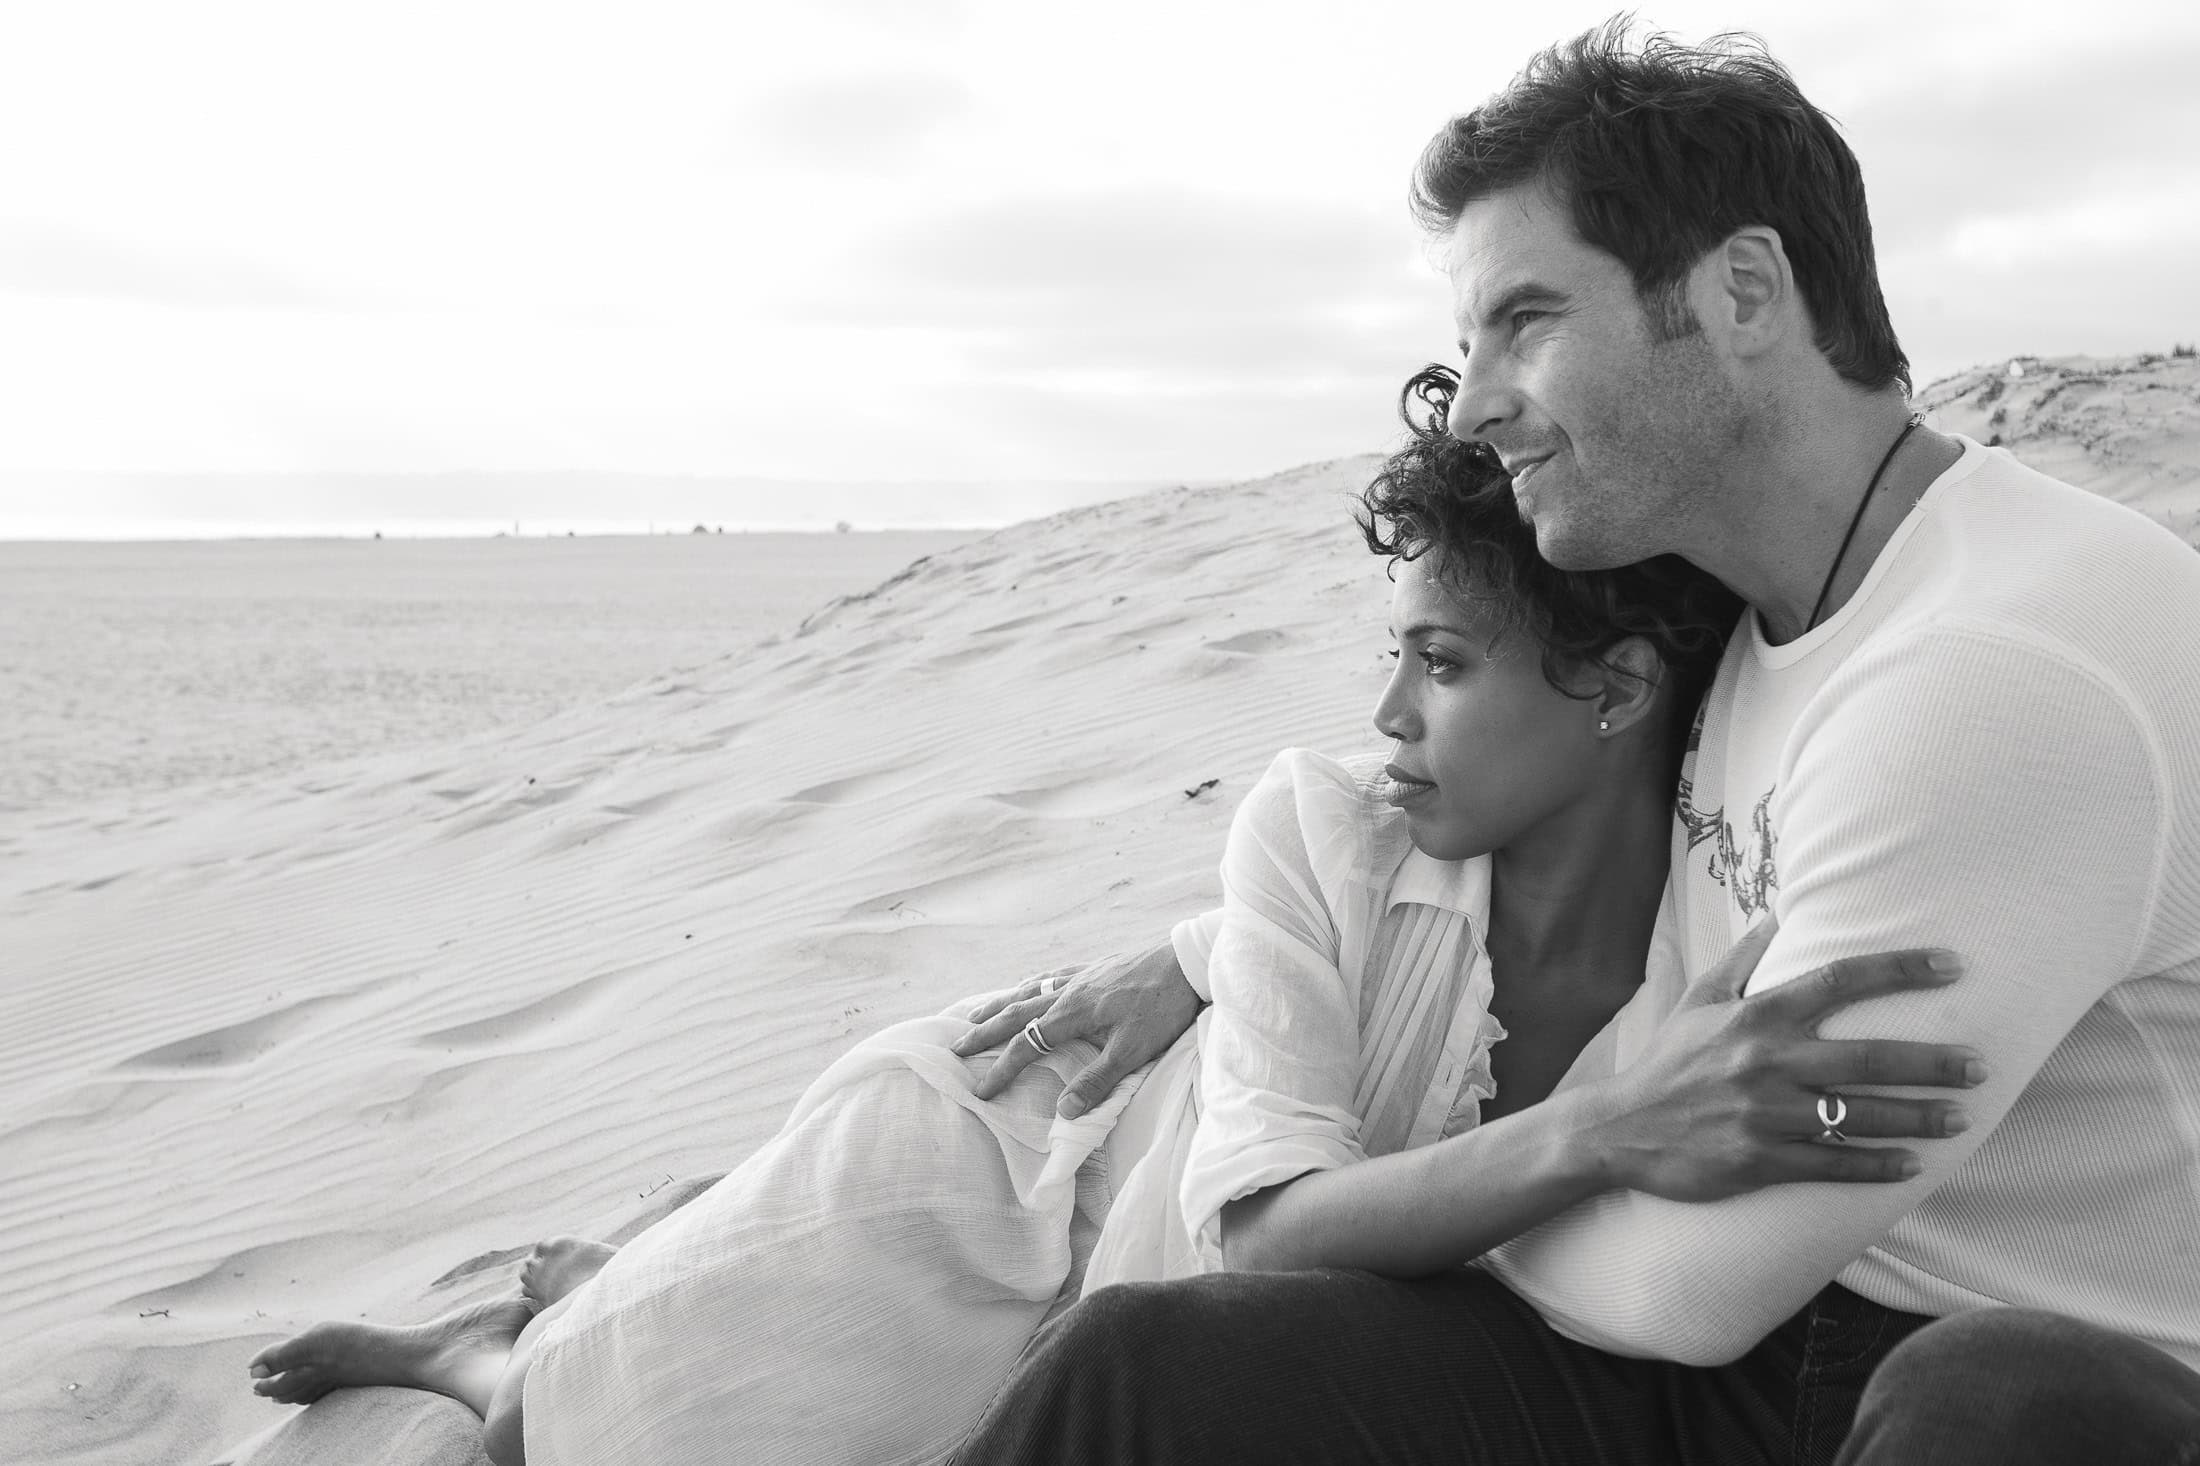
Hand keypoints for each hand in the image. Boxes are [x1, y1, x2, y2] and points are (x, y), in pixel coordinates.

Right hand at [951, 940, 1202, 1118]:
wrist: (1189, 962)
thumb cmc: (1164, 1008)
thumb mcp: (1134, 1051)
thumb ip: (1097, 1080)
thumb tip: (1062, 1110)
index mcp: (1073, 1012)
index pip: (1026, 1044)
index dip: (1001, 1069)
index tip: (980, 1090)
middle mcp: (1068, 990)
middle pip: (1015, 1012)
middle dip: (983, 1032)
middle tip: (955, 1046)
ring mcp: (1081, 975)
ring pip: (1028, 989)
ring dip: (999, 1005)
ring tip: (975, 1015)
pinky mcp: (1096, 966)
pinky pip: (1049, 974)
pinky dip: (1029, 983)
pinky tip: (1028, 985)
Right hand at [1585, 917, 1984, 1201]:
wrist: (1618, 1130)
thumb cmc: (1667, 1062)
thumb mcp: (1698, 1001)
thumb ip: (1742, 960)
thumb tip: (1774, 916)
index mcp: (1757, 1016)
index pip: (1840, 980)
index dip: (1901, 970)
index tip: (1952, 966)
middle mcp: (1767, 1061)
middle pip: (1869, 1056)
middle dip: (1933, 1062)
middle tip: (1979, 1065)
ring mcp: (1766, 1115)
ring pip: (1860, 1116)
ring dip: (1918, 1117)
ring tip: (1960, 1118)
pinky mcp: (1760, 1161)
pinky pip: (1833, 1164)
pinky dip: (1877, 1166)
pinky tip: (1911, 1165)